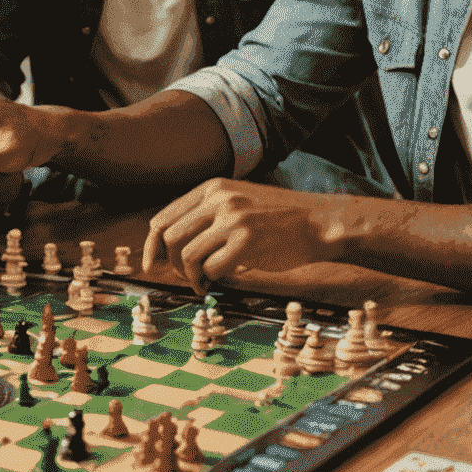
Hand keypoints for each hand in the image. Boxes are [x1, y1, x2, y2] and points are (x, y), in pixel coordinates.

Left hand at [143, 179, 346, 295]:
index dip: (152, 245)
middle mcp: (218, 199)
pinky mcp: (248, 242)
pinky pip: (212, 268)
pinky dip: (211, 280)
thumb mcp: (237, 201)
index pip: (164, 218)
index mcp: (211, 188)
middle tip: (186, 278)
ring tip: (202, 283)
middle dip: (172, 265)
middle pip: (170, 238)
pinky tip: (218, 283)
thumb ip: (206, 215)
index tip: (152, 264)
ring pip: (188, 255)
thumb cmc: (276, 219)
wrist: (319, 222)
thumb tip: (170, 245)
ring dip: (191, 276)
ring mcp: (233, 219)